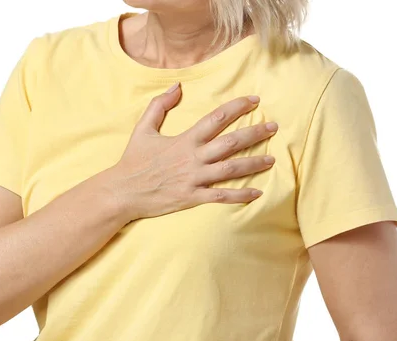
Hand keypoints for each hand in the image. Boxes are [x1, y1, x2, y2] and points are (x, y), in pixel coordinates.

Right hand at [107, 83, 277, 219]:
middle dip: (255, 133)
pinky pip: (221, 196)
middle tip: (274, 127)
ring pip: (231, 169)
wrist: (123, 191)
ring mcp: (194, 179)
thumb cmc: (133, 160)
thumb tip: (177, 86)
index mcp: (185, 140)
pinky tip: (257, 193)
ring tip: (271, 159)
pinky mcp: (193, 197)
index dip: (237, 107)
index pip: (216, 118)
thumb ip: (160, 105)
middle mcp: (193, 158)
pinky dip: (240, 196)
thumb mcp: (143, 128)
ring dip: (253, 163)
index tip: (255, 101)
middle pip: (231, 142)